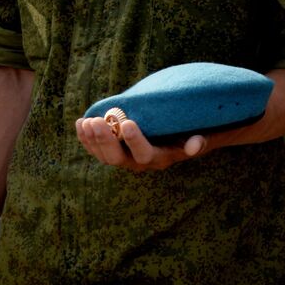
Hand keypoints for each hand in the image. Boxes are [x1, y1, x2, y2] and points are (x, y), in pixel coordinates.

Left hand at [75, 116, 210, 171]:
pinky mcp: (118, 152)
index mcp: (162, 158)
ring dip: (93, 140)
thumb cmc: (198, 131)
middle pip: (118, 158)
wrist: (188, 135)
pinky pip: (98, 150)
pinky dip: (87, 139)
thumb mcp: (203, 135)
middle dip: (105, 140)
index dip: (135, 141)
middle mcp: (142, 163)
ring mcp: (127, 159)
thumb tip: (195, 146)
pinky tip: (81, 123)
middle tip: (96, 121)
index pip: (146, 154)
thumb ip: (199, 141)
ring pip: (105, 156)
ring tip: (86, 121)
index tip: (128, 122)